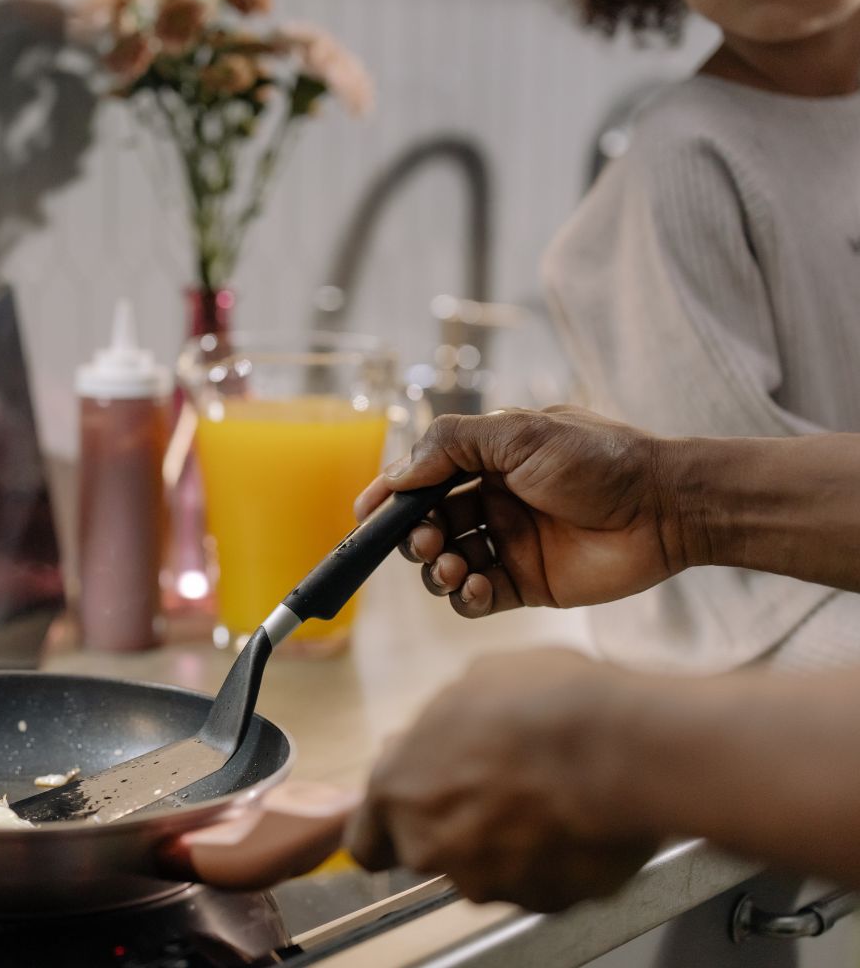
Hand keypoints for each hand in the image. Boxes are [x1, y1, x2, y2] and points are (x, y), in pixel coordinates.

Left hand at [343, 649, 660, 910]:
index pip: (364, 841)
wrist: (619, 747)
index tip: (411, 808)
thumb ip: (437, 730)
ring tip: (545, 795)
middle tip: (492, 787)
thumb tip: (437, 735)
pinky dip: (550, 859)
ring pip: (485, 870)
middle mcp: (431, 847)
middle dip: (452, 827)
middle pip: (427, 853)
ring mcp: (488, 881)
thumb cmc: (539, 703)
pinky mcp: (545, 901)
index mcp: (398, 792)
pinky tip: (573, 816)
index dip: (389, 824)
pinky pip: (538, 882)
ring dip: (504, 842)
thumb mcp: (469, 685)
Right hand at [355, 406, 688, 617]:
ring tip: (451, 566)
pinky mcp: (527, 584)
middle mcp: (492, 502)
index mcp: (486, 462)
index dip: (390, 497)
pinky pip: (477, 598)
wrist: (666, 506)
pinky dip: (465, 596)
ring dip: (436, 568)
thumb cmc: (598, 459)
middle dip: (413, 536)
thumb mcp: (518, 433)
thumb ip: (450, 444)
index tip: (365, 515)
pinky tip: (475, 586)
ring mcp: (508, 545)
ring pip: (446, 564)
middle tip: (424, 541)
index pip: (423, 480)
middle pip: (427, 525)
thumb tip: (397, 473)